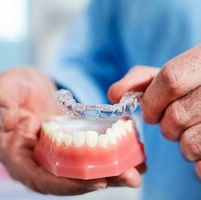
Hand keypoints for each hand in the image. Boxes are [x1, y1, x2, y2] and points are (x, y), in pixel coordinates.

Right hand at [0, 67, 142, 194]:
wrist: (29, 86)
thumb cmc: (13, 87)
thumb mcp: (2, 88)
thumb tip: (5, 121)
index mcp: (15, 155)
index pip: (39, 178)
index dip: (66, 183)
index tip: (95, 180)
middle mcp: (36, 162)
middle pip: (65, 181)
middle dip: (96, 182)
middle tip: (128, 177)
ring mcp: (54, 157)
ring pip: (80, 173)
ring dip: (108, 175)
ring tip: (136, 172)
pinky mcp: (69, 150)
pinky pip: (88, 159)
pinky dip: (108, 161)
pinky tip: (133, 159)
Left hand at [108, 45, 200, 177]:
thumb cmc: (190, 88)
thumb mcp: (168, 76)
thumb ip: (139, 81)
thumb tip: (114, 95)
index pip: (171, 79)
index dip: (153, 101)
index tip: (150, 112)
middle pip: (177, 115)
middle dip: (166, 126)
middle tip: (172, 124)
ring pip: (191, 142)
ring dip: (183, 145)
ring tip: (191, 134)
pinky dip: (198, 163)